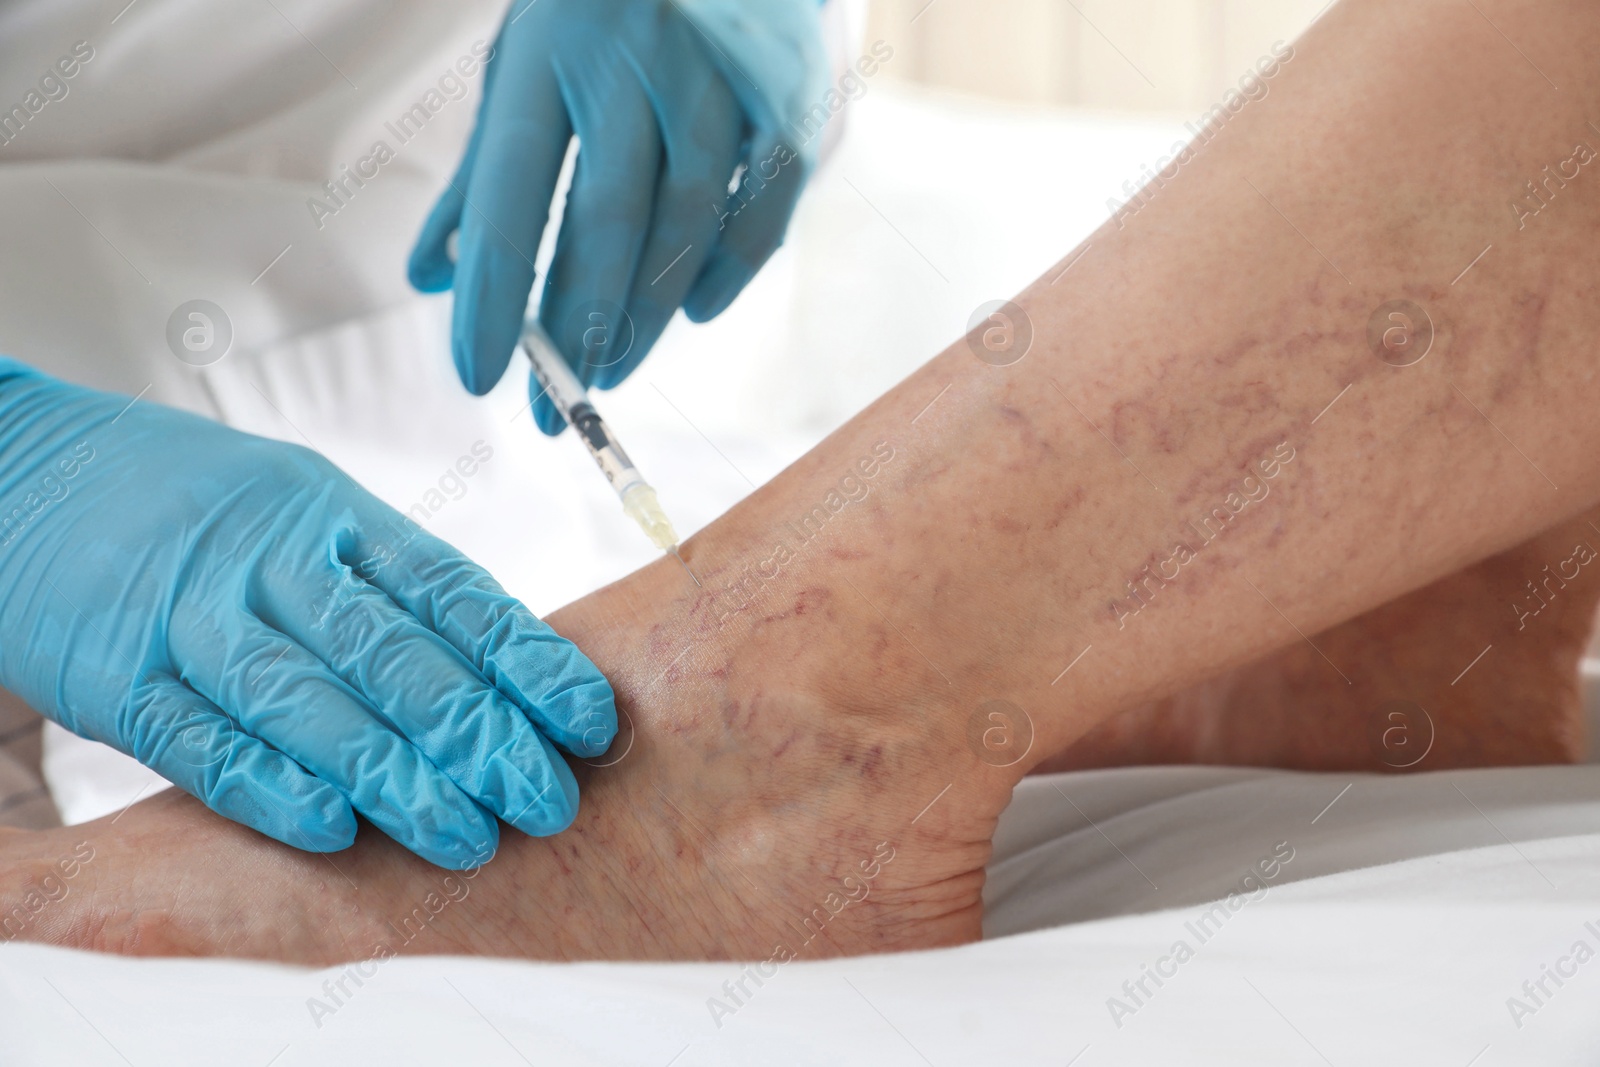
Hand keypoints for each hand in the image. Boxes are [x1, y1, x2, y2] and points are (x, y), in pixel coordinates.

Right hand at [0, 362, 616, 868]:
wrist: (26, 466)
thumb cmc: (188, 501)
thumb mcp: (301, 507)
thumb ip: (384, 581)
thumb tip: (498, 658)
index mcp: (333, 514)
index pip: (454, 593)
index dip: (529, 661)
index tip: (590, 721)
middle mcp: (271, 559)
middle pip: (395, 653)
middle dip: (482, 734)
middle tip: (547, 799)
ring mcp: (191, 614)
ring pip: (310, 701)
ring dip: (394, 777)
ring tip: (466, 836)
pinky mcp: (114, 672)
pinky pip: (201, 739)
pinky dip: (268, 786)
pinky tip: (332, 828)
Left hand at [408, 0, 825, 433]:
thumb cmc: (595, 11)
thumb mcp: (523, 65)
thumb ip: (482, 170)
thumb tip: (430, 278)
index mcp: (550, 49)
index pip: (512, 194)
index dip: (496, 294)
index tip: (478, 376)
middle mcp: (635, 57)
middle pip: (609, 218)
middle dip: (578, 326)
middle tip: (555, 404)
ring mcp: (719, 74)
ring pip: (690, 219)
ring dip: (649, 312)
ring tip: (610, 372)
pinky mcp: (788, 92)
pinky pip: (767, 202)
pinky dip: (732, 268)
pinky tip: (696, 313)